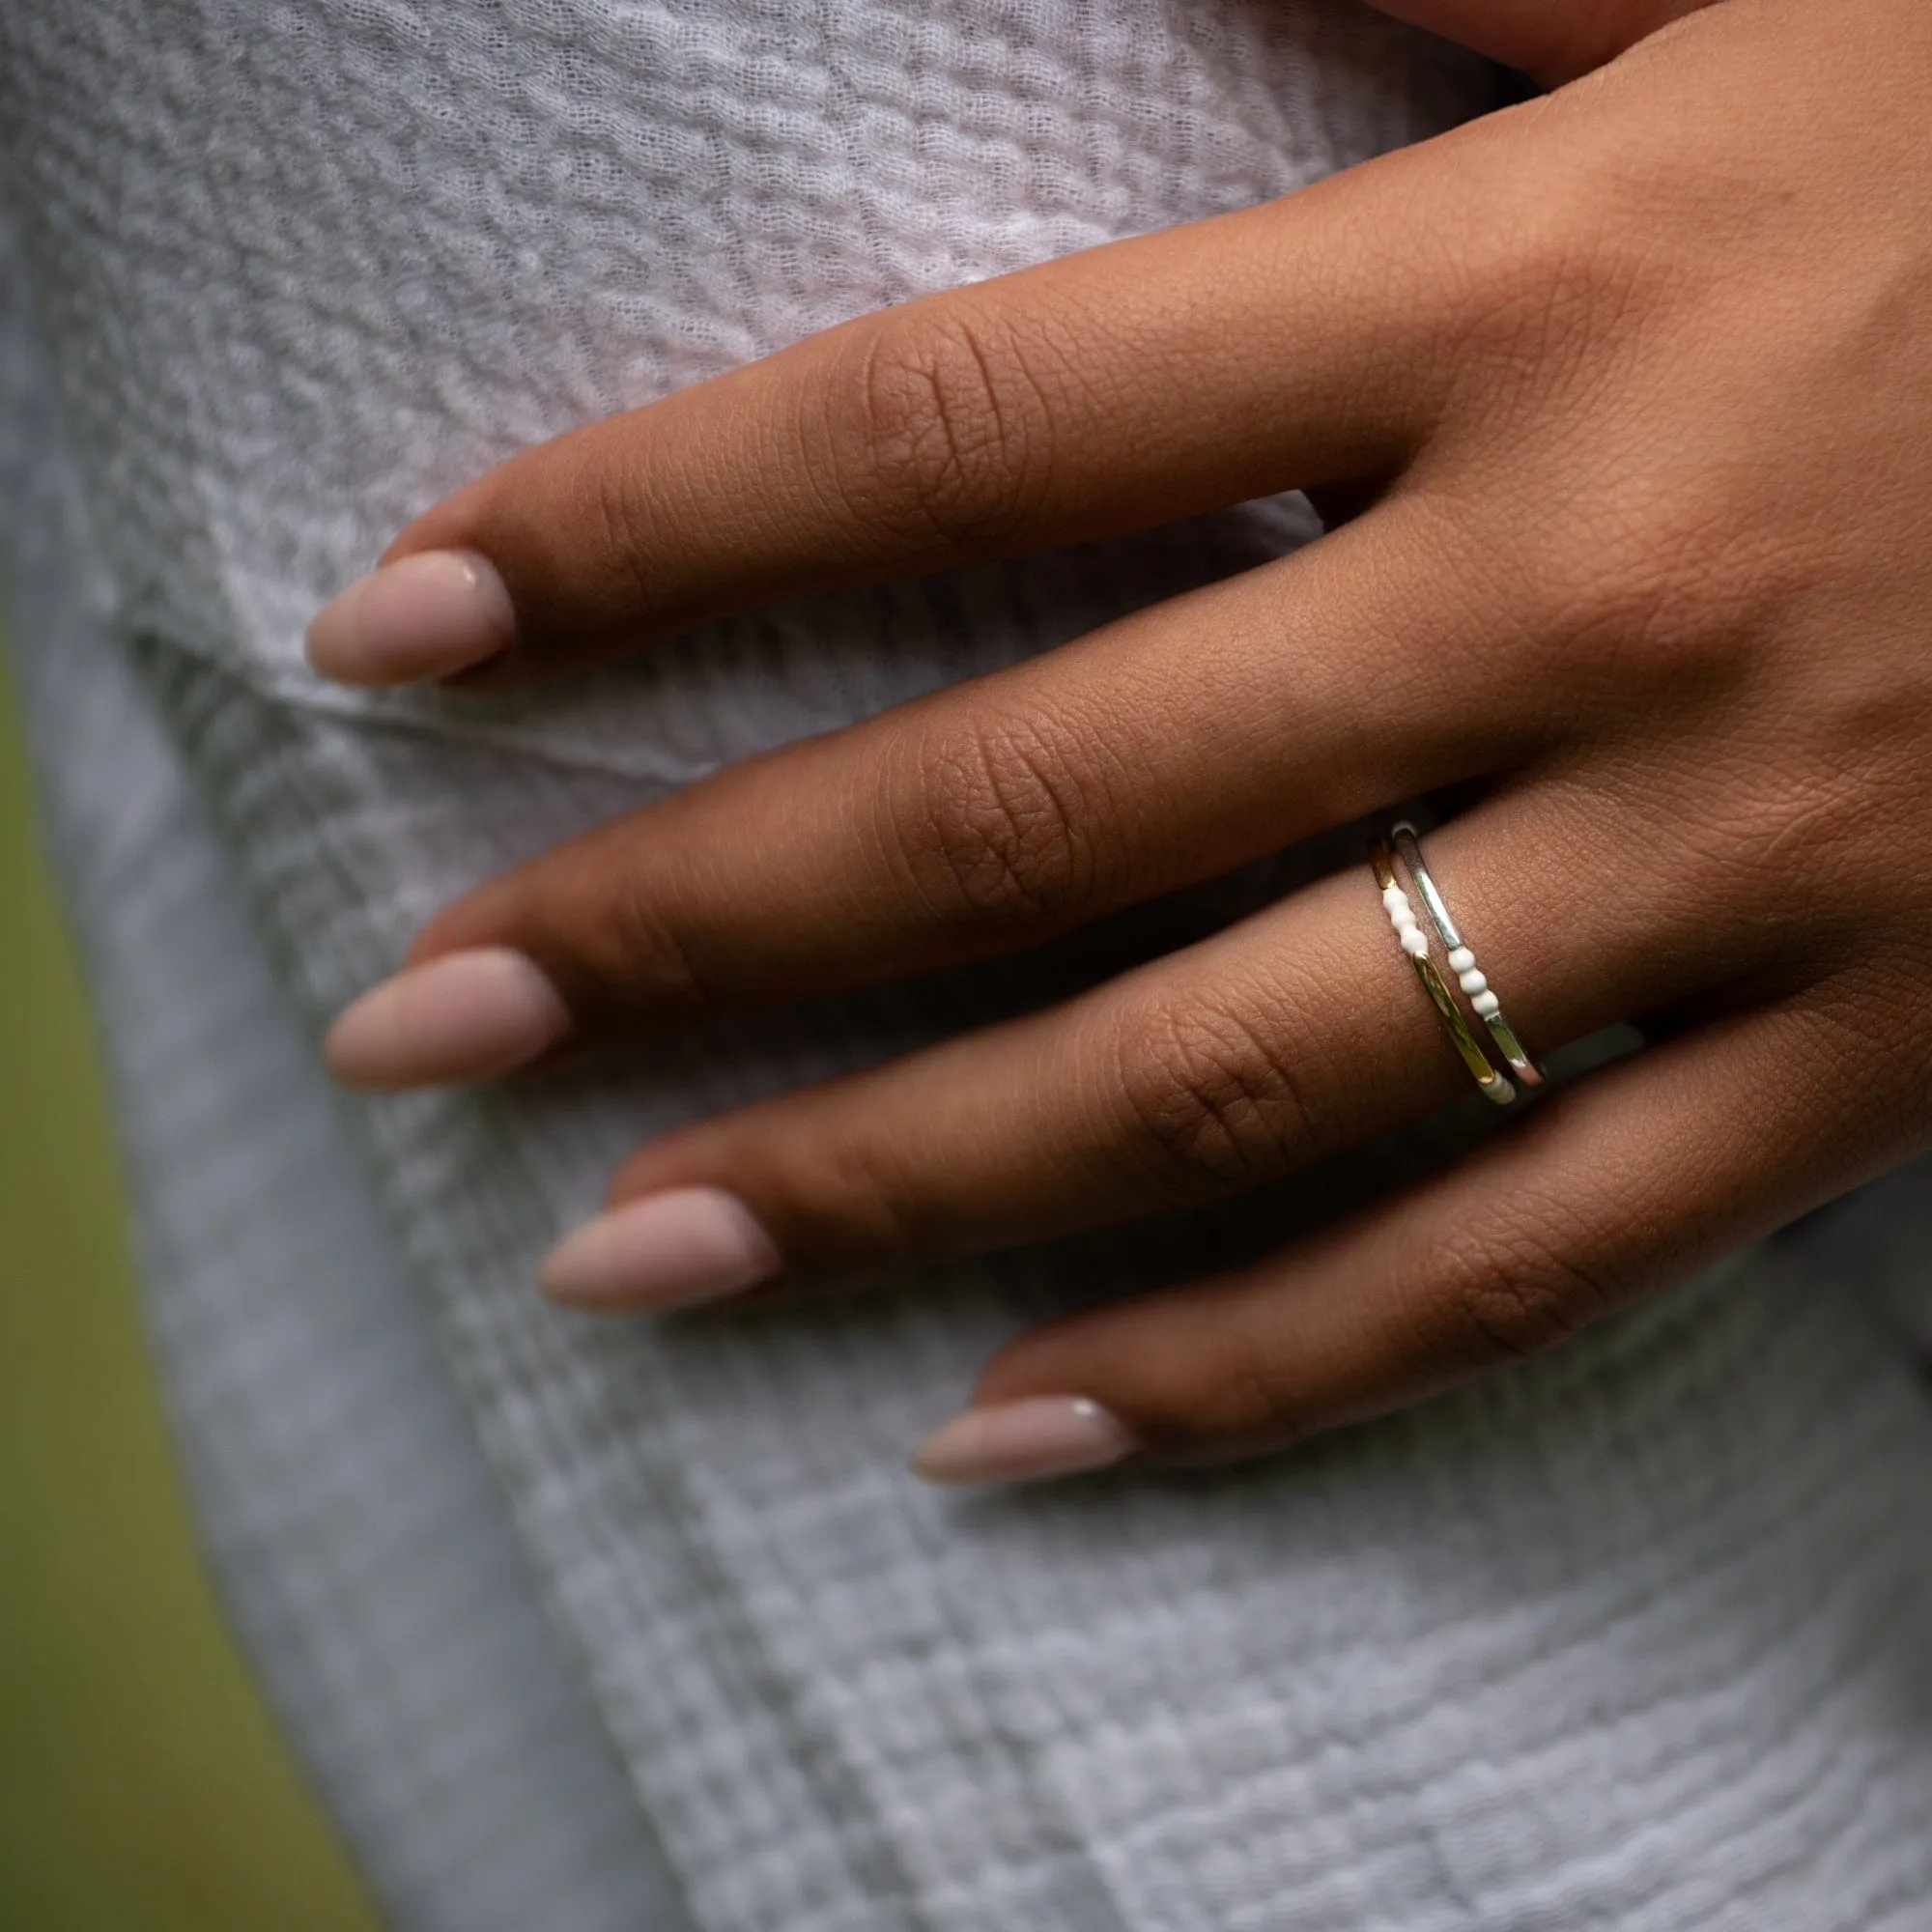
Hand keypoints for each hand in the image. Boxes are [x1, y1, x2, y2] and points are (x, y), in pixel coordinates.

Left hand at [307, 0, 1931, 1483]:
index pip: (959, 432)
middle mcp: (1594, 606)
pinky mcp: (1858, 1064)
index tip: (408, 629)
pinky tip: (1014, 1425)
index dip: (646, 528)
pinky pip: (1506, 1270)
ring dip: (893, 1192)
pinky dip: (1249, 1372)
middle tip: (426, 1033)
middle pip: (1028, 811)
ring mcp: (1735, 878)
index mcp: (1536, 298)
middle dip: (690, 928)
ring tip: (631, 1265)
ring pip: (1231, 1090)